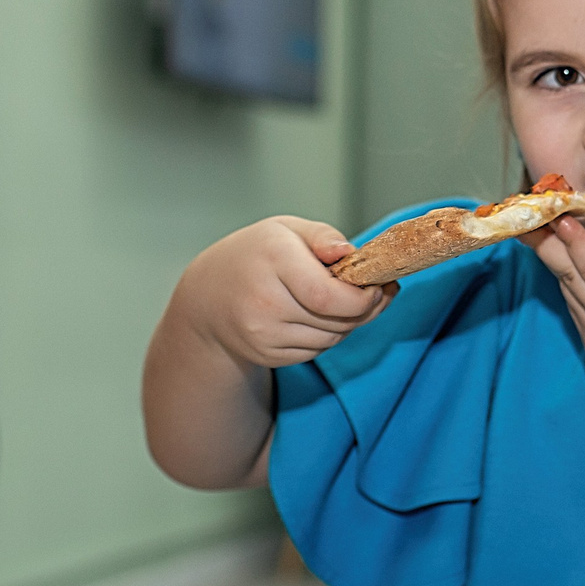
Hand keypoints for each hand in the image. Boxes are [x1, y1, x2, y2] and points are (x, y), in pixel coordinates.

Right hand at [173, 216, 392, 369]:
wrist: (207, 298)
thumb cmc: (254, 255)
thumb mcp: (286, 229)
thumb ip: (323, 236)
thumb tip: (351, 253)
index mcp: (274, 260)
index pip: (330, 296)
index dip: (363, 298)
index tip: (377, 285)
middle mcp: (264, 301)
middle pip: (337, 320)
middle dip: (365, 309)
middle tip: (374, 291)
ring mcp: (263, 333)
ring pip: (332, 338)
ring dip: (348, 323)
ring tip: (342, 301)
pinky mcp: (266, 355)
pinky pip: (316, 351)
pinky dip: (327, 335)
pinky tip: (317, 316)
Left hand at [527, 216, 584, 463]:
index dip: (581, 245)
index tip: (562, 217)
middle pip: (574, 277)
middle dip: (551, 242)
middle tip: (526, 211)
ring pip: (570, 289)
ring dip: (551, 257)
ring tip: (533, 229)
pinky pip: (574, 305)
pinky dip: (563, 280)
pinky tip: (557, 267)